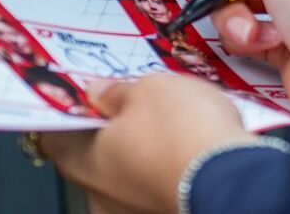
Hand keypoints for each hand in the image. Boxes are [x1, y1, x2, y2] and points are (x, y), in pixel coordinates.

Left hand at [31, 73, 248, 213]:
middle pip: (91, 152)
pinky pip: (155, 182)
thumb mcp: (148, 87)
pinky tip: (186, 143)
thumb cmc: (185, 137)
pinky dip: (165, 165)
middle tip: (130, 96)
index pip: (54, 132)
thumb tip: (102, 92)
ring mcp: (131, 211)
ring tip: (168, 118)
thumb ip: (117, 91)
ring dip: (141, 147)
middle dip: (110, 124)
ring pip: (126, 170)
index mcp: (80, 161)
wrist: (236, 180)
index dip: (67, 106)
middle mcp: (98, 195)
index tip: (79, 90)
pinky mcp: (162, 212)